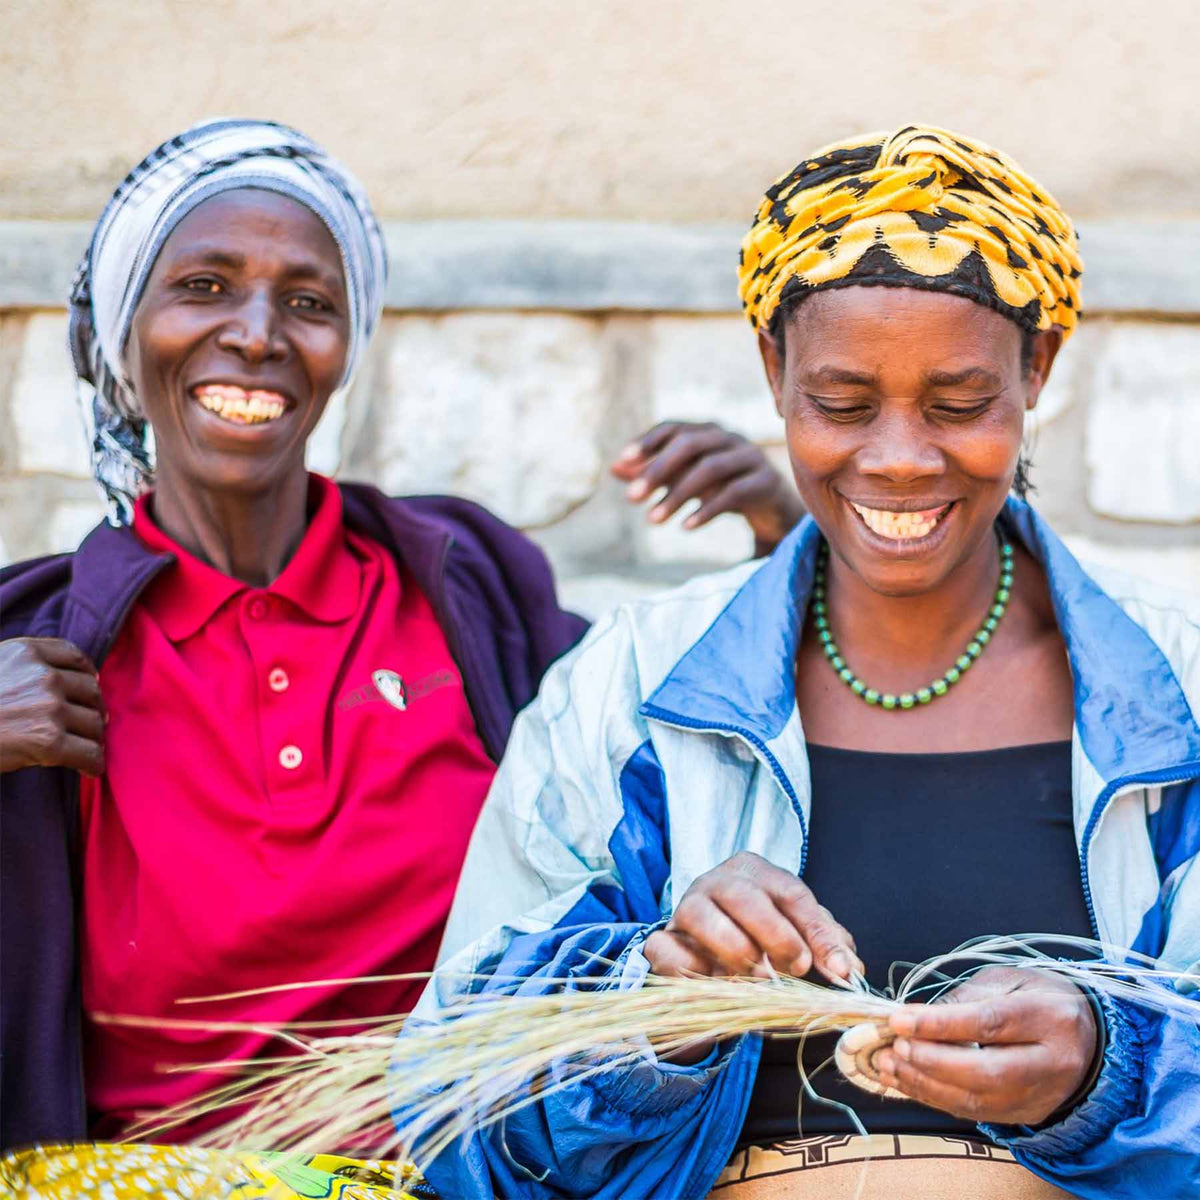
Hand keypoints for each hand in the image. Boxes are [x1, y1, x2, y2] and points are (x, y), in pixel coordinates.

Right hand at [0, 638, 105, 775]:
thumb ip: (21, 668)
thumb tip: (58, 680)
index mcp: (26, 652)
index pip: (74, 657)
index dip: (87, 676)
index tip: (89, 688)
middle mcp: (43, 675)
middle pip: (90, 691)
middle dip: (92, 710)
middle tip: (88, 726)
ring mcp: (48, 706)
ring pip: (93, 723)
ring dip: (92, 738)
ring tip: (85, 749)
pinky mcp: (48, 740)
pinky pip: (88, 752)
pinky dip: (92, 763)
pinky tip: (89, 769)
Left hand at [611, 422, 802, 554]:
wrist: (772, 505)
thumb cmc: (723, 486)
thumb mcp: (686, 479)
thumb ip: (653, 472)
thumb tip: (613, 469)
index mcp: (708, 431)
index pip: (674, 427)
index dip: (648, 441)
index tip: (623, 461)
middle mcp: (729, 438)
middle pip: (690, 445)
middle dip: (657, 470)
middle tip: (631, 499)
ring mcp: (750, 457)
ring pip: (710, 469)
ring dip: (677, 495)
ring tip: (652, 520)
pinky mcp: (765, 481)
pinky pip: (734, 493)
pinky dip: (707, 510)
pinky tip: (685, 526)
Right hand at [644, 852, 861, 982]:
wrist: (704, 955)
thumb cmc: (757, 936)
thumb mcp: (795, 933)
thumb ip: (824, 943)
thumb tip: (850, 968)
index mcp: (754, 871)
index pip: (790, 892)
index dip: (818, 931)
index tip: (838, 967)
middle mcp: (716, 881)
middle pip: (744, 896)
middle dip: (776, 935)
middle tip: (797, 967)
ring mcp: (684, 907)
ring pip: (701, 916)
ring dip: (735, 950)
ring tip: (758, 977)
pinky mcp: (661, 939)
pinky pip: (669, 949)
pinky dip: (693, 969)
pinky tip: (716, 982)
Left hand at [876, 966, 1098, 1124]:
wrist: (1087, 1039)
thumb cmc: (1039, 998)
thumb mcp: (1009, 980)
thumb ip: (967, 997)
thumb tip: (919, 1016)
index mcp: (1050, 1017)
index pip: (991, 1024)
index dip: (941, 1024)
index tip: (900, 1019)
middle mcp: (1052, 1063)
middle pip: (987, 1072)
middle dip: (932, 1061)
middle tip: (895, 1046)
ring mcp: (1042, 1096)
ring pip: (978, 1101)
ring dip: (925, 1085)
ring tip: (889, 1064)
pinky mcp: (1027, 1115)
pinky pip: (975, 1113)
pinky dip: (935, 1098)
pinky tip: (905, 1081)